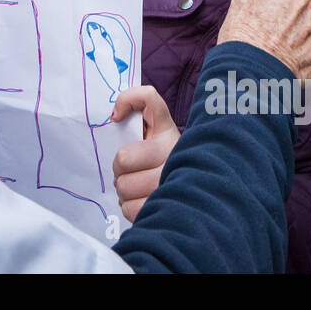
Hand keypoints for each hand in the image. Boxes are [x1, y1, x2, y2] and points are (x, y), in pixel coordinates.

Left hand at [110, 85, 180, 222]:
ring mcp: (175, 184)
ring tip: (137, 186)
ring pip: (124, 186)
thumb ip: (138, 103)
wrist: (194, 191)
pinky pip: (130, 208)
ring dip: (125, 189)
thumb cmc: (162, 157)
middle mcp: (176, 156)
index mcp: (170, 132)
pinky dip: (131, 206)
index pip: (147, 100)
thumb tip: (115, 116)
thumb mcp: (155, 126)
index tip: (116, 118)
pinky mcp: (170, 209)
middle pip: (122, 159)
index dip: (126, 105)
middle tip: (130, 169)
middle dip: (120, 167)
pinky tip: (143, 199)